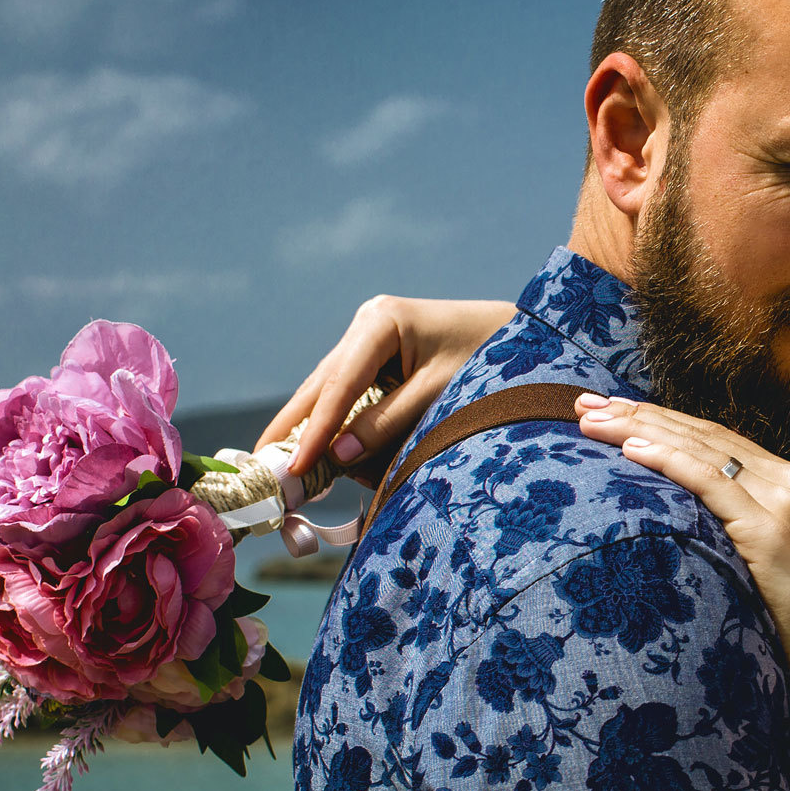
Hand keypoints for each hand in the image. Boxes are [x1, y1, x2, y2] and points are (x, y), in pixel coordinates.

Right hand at [257, 296, 514, 477]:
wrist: (525, 336)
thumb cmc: (490, 360)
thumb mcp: (441, 394)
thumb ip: (389, 422)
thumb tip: (338, 456)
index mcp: (381, 321)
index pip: (339, 384)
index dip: (314, 429)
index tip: (295, 466)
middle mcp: (366, 326)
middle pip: (320, 386)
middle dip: (295, 430)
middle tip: (264, 470)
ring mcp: (368, 342)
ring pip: (330, 393)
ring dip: (315, 431)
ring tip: (292, 469)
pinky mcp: (377, 362)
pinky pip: (350, 398)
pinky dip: (341, 427)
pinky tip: (322, 453)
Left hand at [575, 396, 789, 677]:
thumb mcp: (770, 560)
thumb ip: (740, 530)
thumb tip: (688, 528)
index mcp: (789, 482)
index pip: (714, 439)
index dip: (661, 421)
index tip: (612, 410)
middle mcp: (789, 479)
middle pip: (701, 434)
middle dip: (638, 413)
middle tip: (584, 401)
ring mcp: (783, 499)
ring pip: (700, 448)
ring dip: (639, 428)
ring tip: (590, 418)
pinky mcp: (771, 527)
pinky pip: (710, 482)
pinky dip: (669, 460)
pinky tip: (630, 449)